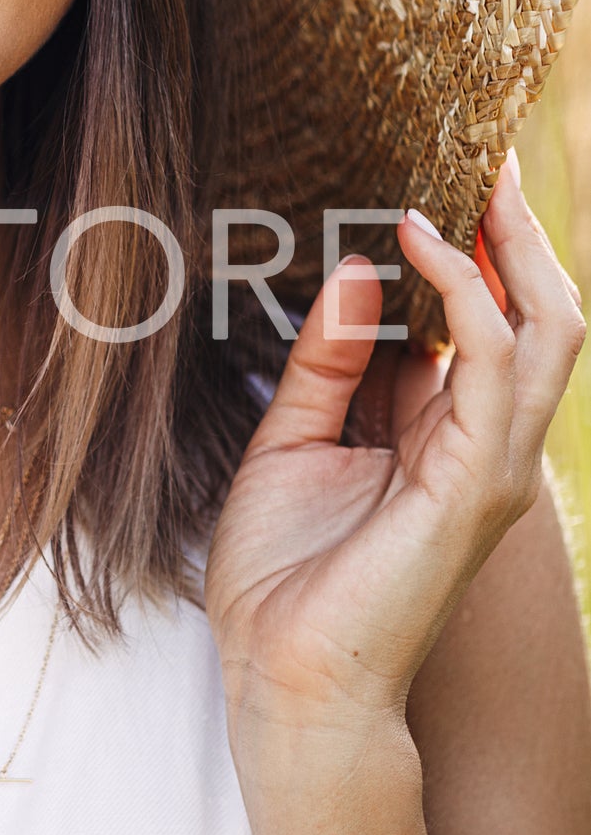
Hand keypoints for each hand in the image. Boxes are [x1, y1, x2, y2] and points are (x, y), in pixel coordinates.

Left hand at [205, 153, 584, 783]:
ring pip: (549, 330)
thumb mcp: (288, 441)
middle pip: (540, 314)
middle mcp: (483, 444)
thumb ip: (324, 361)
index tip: (441, 176)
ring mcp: (490, 465)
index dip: (475, 249)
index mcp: (442, 433)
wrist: (285, 682)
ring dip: (515, 247)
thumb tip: (350, 271)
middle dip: (518, 232)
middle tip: (484, 152)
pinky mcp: (473, 484)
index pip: (486, 321)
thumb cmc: (284, 578)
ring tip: (474, 179)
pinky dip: (468, 297)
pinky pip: (497, 368)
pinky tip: (421, 249)